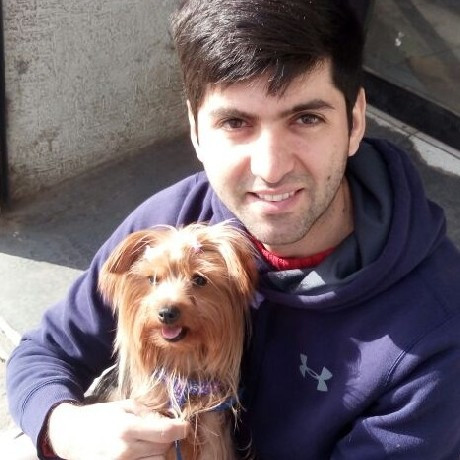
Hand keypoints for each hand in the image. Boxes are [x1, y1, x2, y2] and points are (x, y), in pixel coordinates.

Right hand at [47, 400, 188, 459]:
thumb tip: (171, 422)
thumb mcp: (125, 407)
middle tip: (159, 434)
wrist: (70, 435)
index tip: (184, 427)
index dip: (181, 429)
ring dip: (157, 453)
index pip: (166, 433)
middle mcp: (124, 451)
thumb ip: (149, 414)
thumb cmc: (100, 416)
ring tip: (147, 444)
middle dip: (166, 441)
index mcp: (127, 428)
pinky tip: (141, 453)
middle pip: (163, 451)